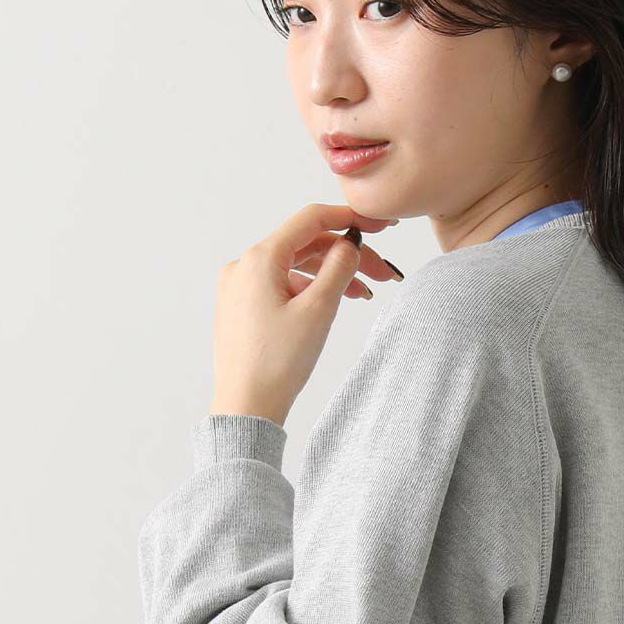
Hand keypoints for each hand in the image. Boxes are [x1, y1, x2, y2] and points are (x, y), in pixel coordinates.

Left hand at [210, 203, 402, 426]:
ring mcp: (240, 287)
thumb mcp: (318, 310)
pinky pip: (282, 284)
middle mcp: (244, 266)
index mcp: (259, 259)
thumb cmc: (277, 363)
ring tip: (364, 292)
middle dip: (346, 254)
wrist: (246, 406)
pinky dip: (310, 288)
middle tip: (383, 271)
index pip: (310, 220)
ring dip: (331, 273)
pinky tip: (333, 303)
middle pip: (305, 245)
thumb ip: (338, 268)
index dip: (349, 218)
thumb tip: (350, 243)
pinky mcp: (242, 307)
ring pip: (295, 267)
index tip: (379, 225)